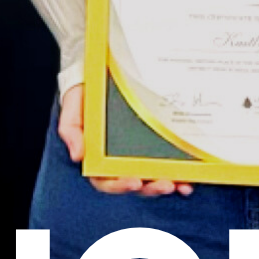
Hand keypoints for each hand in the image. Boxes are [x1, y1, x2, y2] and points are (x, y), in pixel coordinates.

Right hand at [55, 80, 188, 195]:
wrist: (98, 71)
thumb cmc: (83, 94)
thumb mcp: (72, 109)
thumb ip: (71, 131)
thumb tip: (78, 156)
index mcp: (97, 156)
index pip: (106, 180)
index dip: (119, 185)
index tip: (134, 182)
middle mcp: (118, 158)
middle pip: (134, 182)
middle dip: (150, 188)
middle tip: (165, 185)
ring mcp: (137, 152)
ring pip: (152, 176)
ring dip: (166, 184)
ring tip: (180, 185)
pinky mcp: (153, 142)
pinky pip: (166, 161)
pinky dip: (178, 172)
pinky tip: (188, 178)